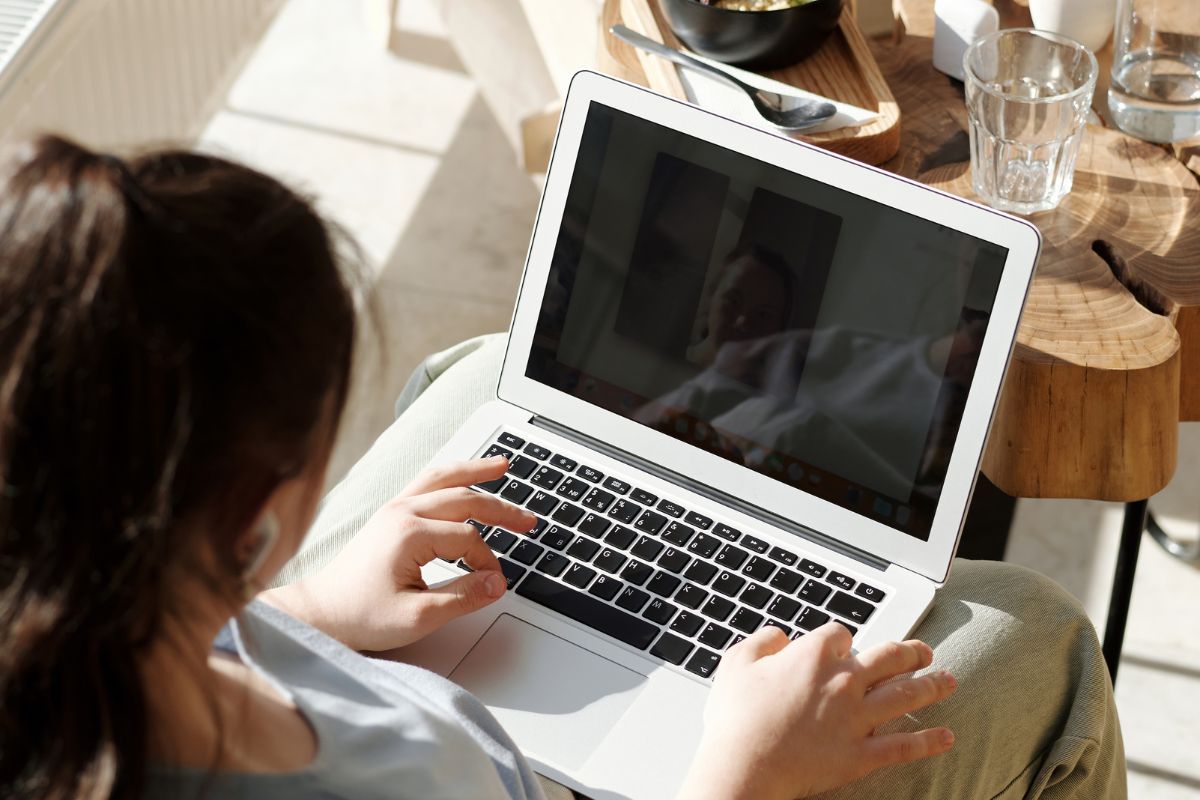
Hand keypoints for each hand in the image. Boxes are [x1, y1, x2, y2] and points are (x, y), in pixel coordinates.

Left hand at [263, 456, 535, 650]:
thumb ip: (463, 598)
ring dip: (475, 472)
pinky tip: (464, 475)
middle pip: (464, 500)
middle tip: (529, 520)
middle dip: (501, 509)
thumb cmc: (360, 616)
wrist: (320, 613)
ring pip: (443, 479)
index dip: (487, 562)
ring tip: (502, 466)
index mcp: (409, 534)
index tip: (493, 584)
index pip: (468, 539)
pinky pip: (425, 483)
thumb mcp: (417, 617)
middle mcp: (402, 513)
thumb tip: (497, 583)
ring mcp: (394, 510)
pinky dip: (450, 475)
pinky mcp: (389, 515)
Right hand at [677, 624, 956, 799]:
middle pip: (888, 657)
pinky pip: (904, 745)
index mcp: (813, 656)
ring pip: (905, 695)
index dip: (842, 639)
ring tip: (948, 680)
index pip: (841, 634)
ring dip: (932, 685)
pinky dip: (929, 741)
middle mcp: (843, 682)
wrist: (744, 765)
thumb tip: (780, 636)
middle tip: (922, 651)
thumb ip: (762, 640)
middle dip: (910, 652)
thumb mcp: (737, 663)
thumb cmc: (736, 718)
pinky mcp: (862, 755)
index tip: (842, 646)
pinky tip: (946, 736)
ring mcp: (857, 719)